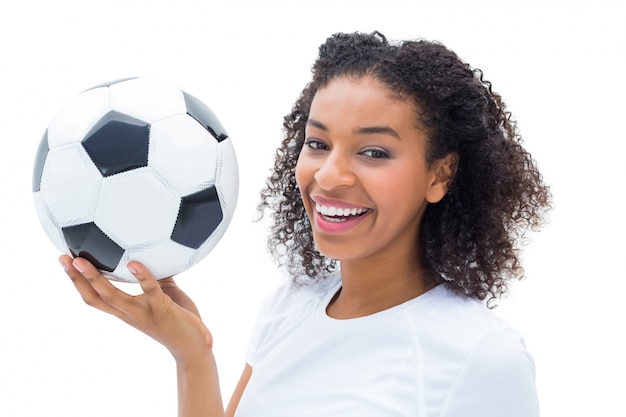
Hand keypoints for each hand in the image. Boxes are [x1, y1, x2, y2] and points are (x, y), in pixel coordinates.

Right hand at [59, 255, 212, 362]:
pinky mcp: (162, 310)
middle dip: (77, 279)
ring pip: (113, 296)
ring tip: (81, 260)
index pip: (95, 298)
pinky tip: (134, 263)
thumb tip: (148, 255)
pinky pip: (150, 291)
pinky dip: (142, 277)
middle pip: (95, 297)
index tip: (66, 263)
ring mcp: (143, 313)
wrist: (195, 347)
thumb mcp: (162, 295)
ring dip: (95, 278)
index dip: (78, 283)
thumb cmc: (179, 319)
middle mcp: (129, 313)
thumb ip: (153, 279)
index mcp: (126, 311)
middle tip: (63, 260)